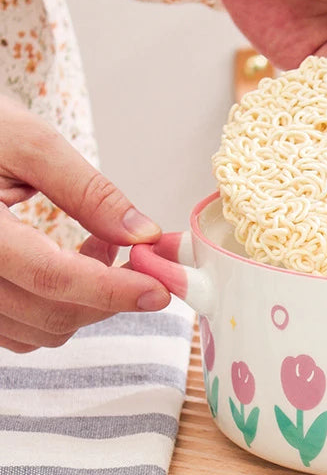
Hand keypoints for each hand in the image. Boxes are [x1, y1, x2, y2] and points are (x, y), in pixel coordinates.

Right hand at [0, 95, 170, 352]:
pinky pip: (19, 331)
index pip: (52, 277)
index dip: (112, 290)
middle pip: (52, 313)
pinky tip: (70, 266)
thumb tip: (142, 234)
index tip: (159, 291)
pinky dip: (58, 309)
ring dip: (86, 302)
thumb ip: (88, 192)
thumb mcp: (28, 143)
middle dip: (108, 294)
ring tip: (99, 247)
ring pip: (39, 330)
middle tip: (136, 254)